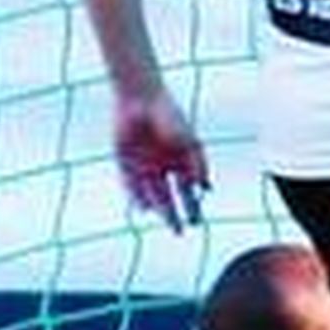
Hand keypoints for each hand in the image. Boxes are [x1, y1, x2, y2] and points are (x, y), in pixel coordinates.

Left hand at [114, 87, 208, 232]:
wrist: (138, 97)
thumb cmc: (165, 112)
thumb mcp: (184, 135)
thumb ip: (194, 159)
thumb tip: (204, 185)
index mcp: (180, 160)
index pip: (190, 189)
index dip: (194, 204)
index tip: (198, 217)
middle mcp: (163, 167)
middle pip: (172, 197)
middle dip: (177, 215)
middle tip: (182, 231)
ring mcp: (144, 167)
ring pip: (153, 195)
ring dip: (159, 208)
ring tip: (166, 220)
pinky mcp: (126, 165)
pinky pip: (131, 187)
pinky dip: (137, 198)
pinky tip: (143, 208)